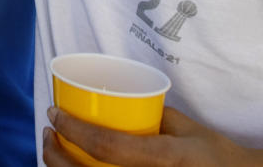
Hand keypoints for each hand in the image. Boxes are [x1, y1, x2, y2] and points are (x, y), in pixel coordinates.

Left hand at [44, 106, 262, 166]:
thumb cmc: (214, 154)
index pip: (109, 147)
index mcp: (166, 159)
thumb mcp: (185, 128)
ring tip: (54, 152)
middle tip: (48, 133)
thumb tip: (116, 104)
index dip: (73, 130)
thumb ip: (151, 116)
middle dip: (56, 156)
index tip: (53, 113)